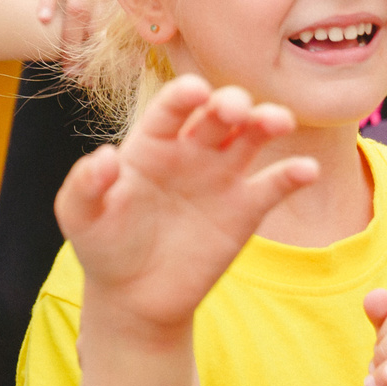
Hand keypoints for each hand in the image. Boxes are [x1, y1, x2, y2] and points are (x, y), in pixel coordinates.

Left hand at [57, 77, 315, 337]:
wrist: (134, 295)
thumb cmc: (103, 245)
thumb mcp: (80, 216)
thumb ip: (85, 184)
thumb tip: (104, 156)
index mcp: (149, 143)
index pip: (169, 110)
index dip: (182, 96)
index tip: (194, 90)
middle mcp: (189, 151)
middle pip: (217, 114)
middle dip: (230, 103)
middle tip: (236, 109)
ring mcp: (220, 176)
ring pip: (251, 137)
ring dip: (268, 122)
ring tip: (277, 122)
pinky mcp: (246, 209)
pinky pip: (275, 185)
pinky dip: (294, 175)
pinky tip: (306, 171)